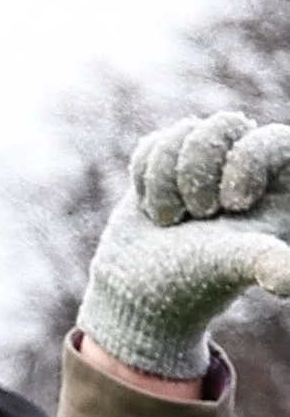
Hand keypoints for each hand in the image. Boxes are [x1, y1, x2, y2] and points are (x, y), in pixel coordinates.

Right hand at [78, 111, 289, 382]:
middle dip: (198, 173)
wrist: (141, 293)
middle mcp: (245, 165)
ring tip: (173, 221)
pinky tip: (155, 211)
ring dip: (166, 184)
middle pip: (224, 123)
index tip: (232, 206)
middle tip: (200, 215)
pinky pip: (153, 145)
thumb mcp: (238, 263)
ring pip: (184, 133)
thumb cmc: (196, 282)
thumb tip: (289, 284)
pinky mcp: (165, 165)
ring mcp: (204, 162)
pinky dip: (144, 183)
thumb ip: (270, 262)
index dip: (244, 164)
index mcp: (278, 184)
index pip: (271, 138)